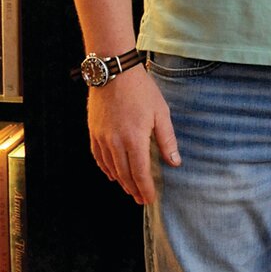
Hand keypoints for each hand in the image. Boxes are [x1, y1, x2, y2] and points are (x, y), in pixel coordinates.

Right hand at [87, 64, 180, 204]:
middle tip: (141, 199)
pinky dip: (106, 168)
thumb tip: (175, 162)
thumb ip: (167, 139)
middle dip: (134, 189)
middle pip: (125, 174)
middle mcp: (116, 143)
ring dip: (121, 181)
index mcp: (135, 139)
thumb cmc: (141, 90)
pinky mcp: (94, 132)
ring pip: (111, 168)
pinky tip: (112, 174)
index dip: (145, 188)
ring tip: (130, 189)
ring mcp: (103, 138)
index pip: (140, 173)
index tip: (150, 199)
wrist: (114, 72)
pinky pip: (99, 157)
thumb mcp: (161, 113)